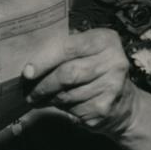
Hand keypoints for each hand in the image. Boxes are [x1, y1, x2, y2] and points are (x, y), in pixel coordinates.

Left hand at [24, 28, 140, 137]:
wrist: (123, 104)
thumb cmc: (94, 70)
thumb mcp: (85, 51)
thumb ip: (63, 50)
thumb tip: (29, 66)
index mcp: (105, 40)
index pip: (68, 48)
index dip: (44, 60)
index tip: (26, 72)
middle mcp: (113, 61)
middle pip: (66, 74)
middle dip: (42, 84)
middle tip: (27, 91)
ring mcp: (112, 86)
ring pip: (66, 94)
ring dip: (47, 98)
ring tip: (37, 98)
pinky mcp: (104, 108)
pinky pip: (71, 109)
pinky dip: (59, 108)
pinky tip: (56, 105)